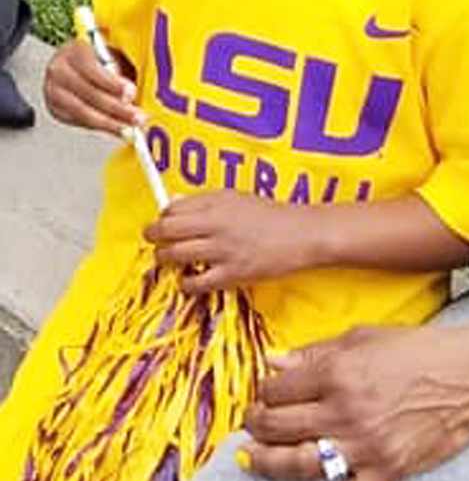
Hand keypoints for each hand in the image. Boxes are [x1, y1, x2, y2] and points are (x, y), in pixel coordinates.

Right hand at [43, 37, 143, 136]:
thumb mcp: (111, 54)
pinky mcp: (56, 109)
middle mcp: (59, 71)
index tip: (131, 94)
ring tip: (129, 128)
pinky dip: (101, 128)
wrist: (76, 63)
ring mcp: (53, 92)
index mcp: (74, 51)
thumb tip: (135, 94)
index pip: (93, 69)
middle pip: (89, 94)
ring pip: (83, 113)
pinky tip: (117, 129)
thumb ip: (121, 70)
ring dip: (110, 123)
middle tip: (137, 117)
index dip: (113, 84)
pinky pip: (80, 122)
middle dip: (117, 108)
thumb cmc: (99, 58)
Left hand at [145, 191, 321, 291]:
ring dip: (164, 258)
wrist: (302, 234)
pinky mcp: (231, 274)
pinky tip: (189, 279)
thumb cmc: (272, 215)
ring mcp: (222, 250)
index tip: (163, 222)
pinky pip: (195, 282)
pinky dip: (186, 283)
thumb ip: (205, 201)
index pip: (172, 208)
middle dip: (153, 236)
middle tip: (153, 240)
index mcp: (217, 202)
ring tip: (167, 259)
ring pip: (174, 255)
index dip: (162, 216)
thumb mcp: (237, 197)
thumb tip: (175, 204)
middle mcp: (216, 224)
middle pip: (166, 230)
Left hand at [239, 323, 468, 480]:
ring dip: (267, 465)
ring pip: (299, 465)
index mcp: (339, 372)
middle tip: (251, 426)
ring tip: (251, 462)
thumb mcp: (364, 337)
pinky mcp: (388, 472)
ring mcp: (367, 446)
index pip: (277, 389)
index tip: (264, 394)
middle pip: (279, 427)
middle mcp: (347, 411)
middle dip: (256, 427)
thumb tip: (272, 361)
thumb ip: (315, 352)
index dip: (263, 392)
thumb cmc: (419, 349)